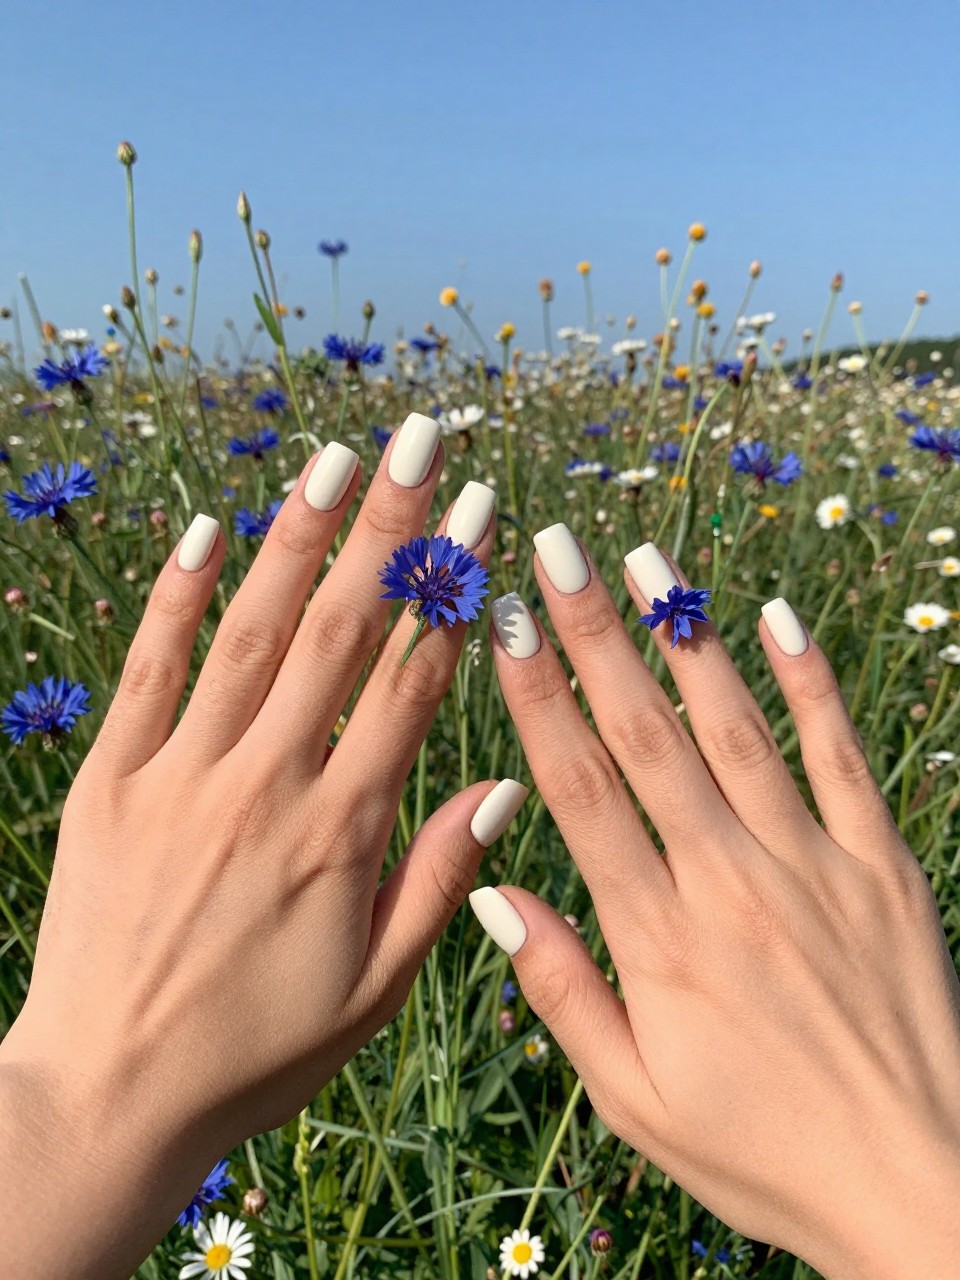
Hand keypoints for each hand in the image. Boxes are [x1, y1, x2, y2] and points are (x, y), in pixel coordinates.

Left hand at [0, 414, 525, 1279]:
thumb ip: (440, 880)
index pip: (410, 684)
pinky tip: (208, 528)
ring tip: (335, 457)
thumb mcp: (374, 990)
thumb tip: (507, 781)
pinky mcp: (112, 781)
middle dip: (388, 529)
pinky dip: (177, 596)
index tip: (481, 517)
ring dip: (296, 538)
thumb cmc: (256, 1051)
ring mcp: (181, 775)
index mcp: (340, 834)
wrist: (106, 1095)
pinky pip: (147, 670)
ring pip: (251, 633)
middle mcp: (265, 784)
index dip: (450, 593)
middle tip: (422, 442)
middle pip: (339, 632)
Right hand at [473, 525, 959, 1278]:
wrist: (921, 1189)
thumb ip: (563, 992)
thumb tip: (496, 892)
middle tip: (554, 550)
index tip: (502, 625)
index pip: (581, 791)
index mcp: (660, 938)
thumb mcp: (636, 1100)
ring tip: (644, 559)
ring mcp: (815, 865)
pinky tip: (775, 616)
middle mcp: (731, 882)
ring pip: (736, 728)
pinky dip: (811, 684)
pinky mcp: (883, 866)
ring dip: (683, 637)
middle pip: (647, 737)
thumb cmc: (763, 1153)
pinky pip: (844, 758)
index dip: (535, 698)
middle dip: (593, 636)